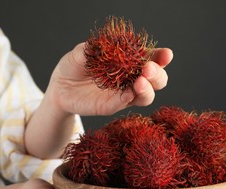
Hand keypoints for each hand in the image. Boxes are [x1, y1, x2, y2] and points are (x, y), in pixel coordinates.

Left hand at [46, 42, 172, 115]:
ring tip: (139, 82)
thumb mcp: (81, 53)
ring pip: (147, 96)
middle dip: (157, 74)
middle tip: (147, 69)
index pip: (152, 58)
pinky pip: (124, 104)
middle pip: (157, 80)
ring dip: (147, 89)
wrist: (60, 87)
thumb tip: (105, 44)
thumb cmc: (74, 66)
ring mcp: (123, 95)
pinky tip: (127, 94)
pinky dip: (128, 98)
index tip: (166, 54)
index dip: (162, 57)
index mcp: (130, 61)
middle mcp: (132, 79)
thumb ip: (92, 48)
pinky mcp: (111, 106)